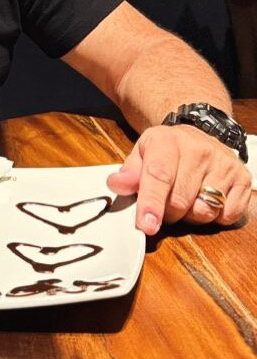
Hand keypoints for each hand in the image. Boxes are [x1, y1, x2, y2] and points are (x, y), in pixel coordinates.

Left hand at [107, 125, 251, 235]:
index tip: (146, 225)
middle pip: (180, 201)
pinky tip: (206, 199)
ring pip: (204, 211)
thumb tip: (116, 185)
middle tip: (163, 206)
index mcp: (167, 141)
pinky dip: (214, 217)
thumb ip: (129, 172)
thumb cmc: (166, 149)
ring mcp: (223, 164)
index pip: (159, 176)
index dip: (151, 203)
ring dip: (191, 216)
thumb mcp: (142, 153)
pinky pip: (227, 215)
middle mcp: (198, 150)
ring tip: (186, 199)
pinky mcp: (242, 178)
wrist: (200, 133)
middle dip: (167, 213)